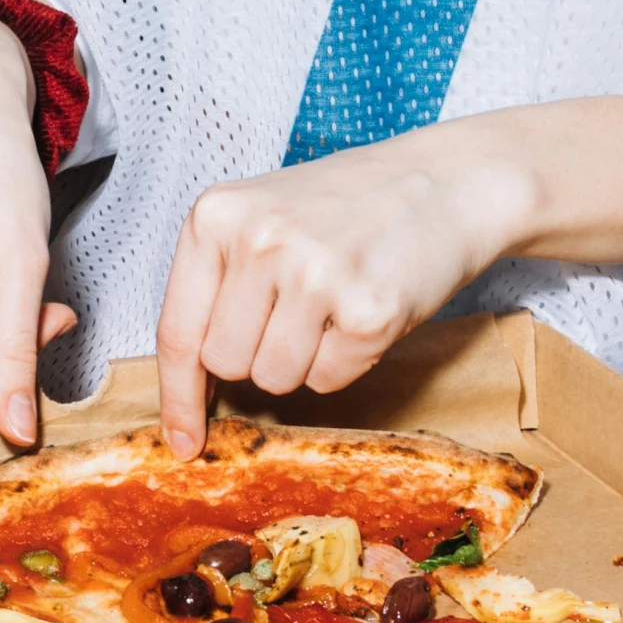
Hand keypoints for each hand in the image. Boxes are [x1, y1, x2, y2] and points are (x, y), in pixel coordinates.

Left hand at [156, 129, 530, 456]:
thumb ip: (222, 282)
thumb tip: (190, 387)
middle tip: (300, 306)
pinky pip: (329, 381)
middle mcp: (259, 239)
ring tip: (335, 300)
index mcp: (218, 215)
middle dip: (258, 354)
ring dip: (304, 359)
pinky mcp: (366, 309)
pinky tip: (366, 306)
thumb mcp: (266, 217)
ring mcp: (314, 273)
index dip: (178, 396)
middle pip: (225, 363)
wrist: (445, 181)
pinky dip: (348, 359)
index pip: (178, 329)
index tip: (182, 441)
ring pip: (274, 380)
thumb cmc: (350, 205)